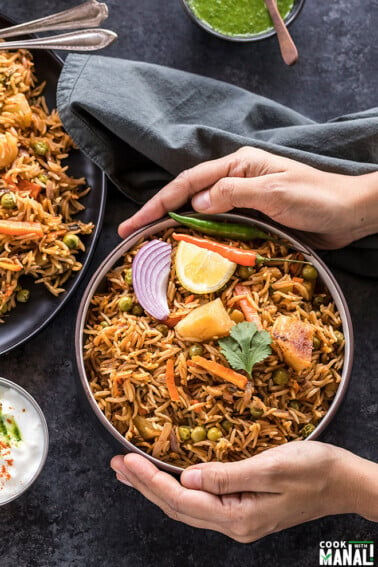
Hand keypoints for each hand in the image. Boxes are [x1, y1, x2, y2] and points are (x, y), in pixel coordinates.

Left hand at [111, 441, 377, 541]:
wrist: (343, 482)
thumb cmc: (313, 470)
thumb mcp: (271, 467)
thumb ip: (226, 475)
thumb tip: (185, 479)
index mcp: (238, 515)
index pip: (181, 500)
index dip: (149, 480)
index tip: (125, 460)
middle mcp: (234, 524)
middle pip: (177, 507)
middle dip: (144, 485)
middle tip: (117, 464)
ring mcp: (239, 519)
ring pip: (186, 507)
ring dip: (156, 488)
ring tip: (131, 471)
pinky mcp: (243, 510)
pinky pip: (200, 503)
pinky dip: (177, 489)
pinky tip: (169, 478)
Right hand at [118, 147, 377, 248]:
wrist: (347, 213)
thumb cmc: (317, 198)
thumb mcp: (274, 192)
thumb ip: (234, 193)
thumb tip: (196, 203)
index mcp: (238, 165)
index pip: (189, 183)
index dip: (159, 202)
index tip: (134, 222)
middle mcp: (236, 180)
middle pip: (187, 196)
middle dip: (157, 213)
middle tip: (129, 233)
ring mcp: (242, 200)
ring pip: (199, 213)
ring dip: (174, 226)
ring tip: (148, 242)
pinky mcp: (251, 218)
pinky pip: (217, 227)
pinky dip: (199, 237)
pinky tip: (186, 248)